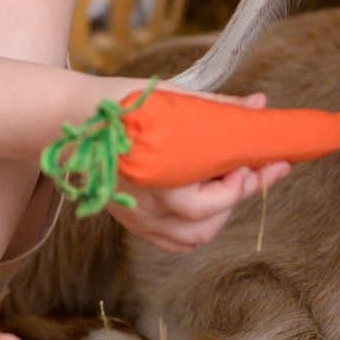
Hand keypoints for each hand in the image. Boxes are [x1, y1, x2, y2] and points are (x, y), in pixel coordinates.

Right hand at [99, 86, 291, 254]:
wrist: (71, 118)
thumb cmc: (122, 104)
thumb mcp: (171, 98)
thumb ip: (216, 107)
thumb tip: (259, 105)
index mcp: (156, 175)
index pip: (213, 199)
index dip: (247, 184)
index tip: (268, 162)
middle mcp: (146, 205)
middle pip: (206, 224)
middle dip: (239, 196)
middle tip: (255, 168)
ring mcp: (137, 217)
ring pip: (193, 238)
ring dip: (219, 215)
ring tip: (227, 182)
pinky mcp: (132, 221)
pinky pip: (173, 241)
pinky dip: (196, 228)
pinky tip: (205, 199)